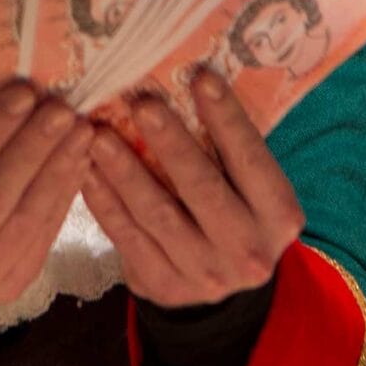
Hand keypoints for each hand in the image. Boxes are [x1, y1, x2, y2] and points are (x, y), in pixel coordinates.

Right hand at [0, 81, 92, 311]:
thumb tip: (14, 101)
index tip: (24, 93)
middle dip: (34, 148)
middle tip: (62, 110)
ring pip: (26, 220)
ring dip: (58, 170)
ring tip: (79, 133)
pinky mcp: (8, 289)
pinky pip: (42, 237)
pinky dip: (63, 196)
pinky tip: (78, 163)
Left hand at [82, 70, 303, 307]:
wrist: (222, 289)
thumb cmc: (233, 211)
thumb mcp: (248, 188)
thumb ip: (228, 148)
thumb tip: (187, 75)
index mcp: (279, 216)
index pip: (252, 160)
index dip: (227, 118)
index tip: (200, 76)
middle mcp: (249, 250)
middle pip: (202, 188)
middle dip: (170, 142)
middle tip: (141, 103)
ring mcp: (207, 277)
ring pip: (158, 215)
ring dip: (125, 171)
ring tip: (98, 133)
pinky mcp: (165, 288)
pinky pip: (128, 239)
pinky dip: (105, 203)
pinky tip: (86, 170)